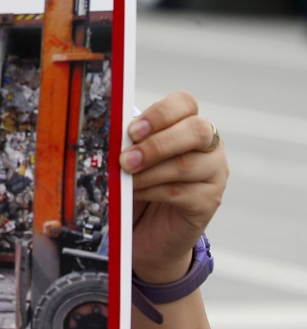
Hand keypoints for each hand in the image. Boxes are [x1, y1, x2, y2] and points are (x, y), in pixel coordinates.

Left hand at [120, 91, 228, 282]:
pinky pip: (181, 192)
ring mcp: (215, 172)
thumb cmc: (141, 180)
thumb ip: (131, 141)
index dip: (160, 114)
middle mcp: (209, 144)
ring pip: (187, 164)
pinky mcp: (210, 201)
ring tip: (125, 176)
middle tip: (126, 158)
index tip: (132, 130)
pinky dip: (153, 191)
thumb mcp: (134, 155)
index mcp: (188, 122)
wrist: (149, 225)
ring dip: (150, 171)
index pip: (185, 103)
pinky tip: (135, 192)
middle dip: (157, 143)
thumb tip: (114, 134)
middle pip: (196, 131)